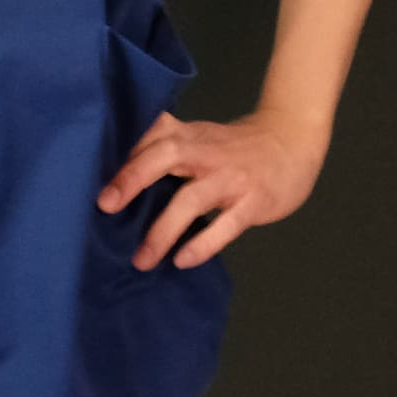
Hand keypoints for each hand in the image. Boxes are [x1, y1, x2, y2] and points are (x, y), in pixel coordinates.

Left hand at [98, 110, 328, 272]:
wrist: (295, 141)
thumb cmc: (238, 146)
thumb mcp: (203, 137)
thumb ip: (167, 147)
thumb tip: (119, 174)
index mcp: (193, 137)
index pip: (154, 137)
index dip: (126, 157)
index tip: (102, 185)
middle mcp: (210, 153)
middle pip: (168, 154)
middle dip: (134, 177)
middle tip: (105, 205)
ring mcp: (233, 177)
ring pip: (193, 198)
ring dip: (163, 230)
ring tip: (142, 260)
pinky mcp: (255, 201)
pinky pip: (227, 225)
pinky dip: (203, 244)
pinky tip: (183, 259)